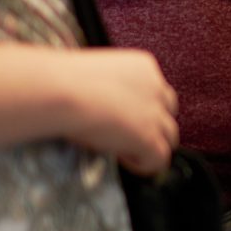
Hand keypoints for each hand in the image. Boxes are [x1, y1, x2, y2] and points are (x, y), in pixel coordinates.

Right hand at [58, 48, 179, 173]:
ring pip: (169, 136)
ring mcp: (155, 114)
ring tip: (120, 149)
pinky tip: (121, 159)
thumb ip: (110, 86)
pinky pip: (160, 159)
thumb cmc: (63, 80)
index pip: (155, 90)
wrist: (61, 91)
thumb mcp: (96, 74)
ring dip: (148, 145)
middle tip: (123, 134)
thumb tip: (102, 104)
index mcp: (144, 66)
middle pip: (168, 111)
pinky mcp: (149, 138)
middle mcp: (156, 87)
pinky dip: (143, 164)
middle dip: (152, 124)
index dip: (140, 106)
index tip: (118, 115)